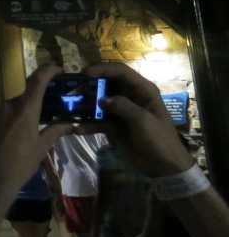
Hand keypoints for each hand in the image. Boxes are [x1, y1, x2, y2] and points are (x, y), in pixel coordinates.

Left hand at [0, 64, 73, 227]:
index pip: (38, 80)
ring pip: (11, 107)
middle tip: (45, 115)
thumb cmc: (20, 164)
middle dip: (35, 104)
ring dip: (20, 114)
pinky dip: (8, 121)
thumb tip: (71, 124)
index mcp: (25, 109)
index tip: (58, 68)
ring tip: (26, 134)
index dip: (48, 70)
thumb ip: (54, 131)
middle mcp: (7, 104)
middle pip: (25, 97)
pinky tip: (10, 138)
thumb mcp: (41, 148)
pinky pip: (0, 115)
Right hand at [77, 63, 193, 177]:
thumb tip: (101, 100)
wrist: (164, 167)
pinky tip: (78, 129)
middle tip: (73, 86)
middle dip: (90, 84)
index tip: (84, 73)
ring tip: (71, 105)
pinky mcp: (115, 125)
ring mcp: (121, 111)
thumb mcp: (143, 120)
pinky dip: (89, 124)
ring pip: (100, 101)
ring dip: (86, 104)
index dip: (103, 69)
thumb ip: (122, 106)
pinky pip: (98, 121)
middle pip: (107, 84)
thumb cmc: (159, 139)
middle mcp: (130, 96)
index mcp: (142, 90)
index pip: (121, 71)